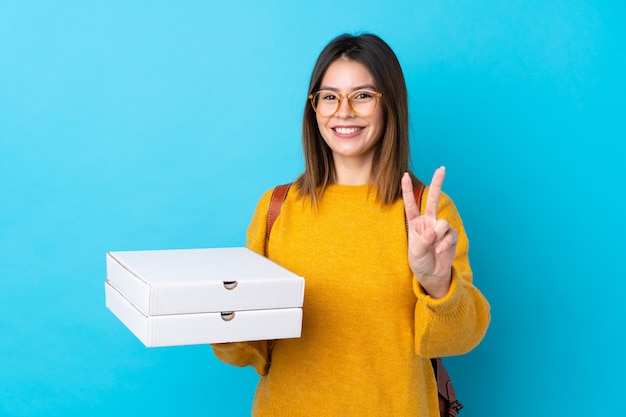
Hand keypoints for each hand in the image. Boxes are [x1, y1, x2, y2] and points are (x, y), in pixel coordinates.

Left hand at [402, 167, 457, 298]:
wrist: (432, 274)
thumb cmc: (420, 262)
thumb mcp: (416, 253)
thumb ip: (423, 240)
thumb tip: (433, 230)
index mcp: (415, 223)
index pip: (410, 204)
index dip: (407, 190)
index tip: (404, 175)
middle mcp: (428, 222)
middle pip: (432, 199)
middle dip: (437, 183)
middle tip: (442, 168)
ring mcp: (440, 228)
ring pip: (442, 223)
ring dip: (438, 236)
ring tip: (434, 248)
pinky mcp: (451, 236)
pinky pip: (450, 235)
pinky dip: (445, 244)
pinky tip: (440, 252)